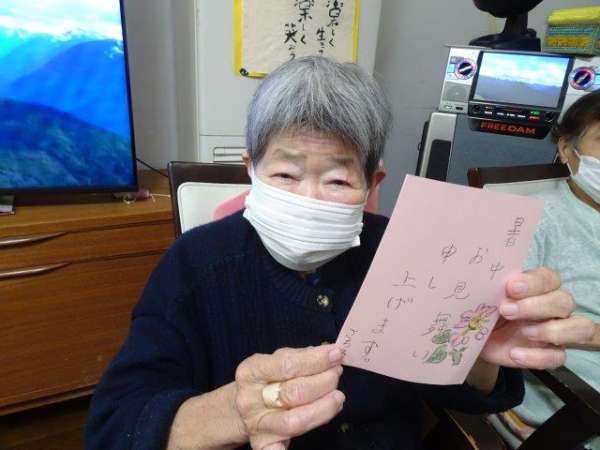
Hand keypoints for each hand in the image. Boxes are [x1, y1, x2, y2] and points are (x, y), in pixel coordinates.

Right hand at [234, 344, 344, 449]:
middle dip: (323, 382)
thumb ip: (299, 356)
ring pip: (295, 421)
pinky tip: (315, 430)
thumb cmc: (265, 380)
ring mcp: (257, 425)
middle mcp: (250, 399)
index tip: (336, 354)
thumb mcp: (274, 361)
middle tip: (336, 374)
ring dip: (324, 408)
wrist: (241, 408)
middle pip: (294, 393)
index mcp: (251, 372)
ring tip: (338, 397)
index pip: (287, 365)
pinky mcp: (263, 445)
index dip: (316, 360)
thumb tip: (329, 353)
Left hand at [480, 267, 594, 368]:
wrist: (476, 337)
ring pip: (579, 327)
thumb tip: (489, 283)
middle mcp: (554, 306)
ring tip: (524, 332)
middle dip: (537, 306)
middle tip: (506, 310)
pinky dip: (537, 356)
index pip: (550, 278)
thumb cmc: (485, 310)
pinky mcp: (552, 353)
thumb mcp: (486, 298)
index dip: (534, 282)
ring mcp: (558, 330)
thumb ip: (493, 290)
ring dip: (551, 330)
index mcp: (539, 287)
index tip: (511, 287)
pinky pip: (558, 356)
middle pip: (564, 301)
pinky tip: (515, 354)